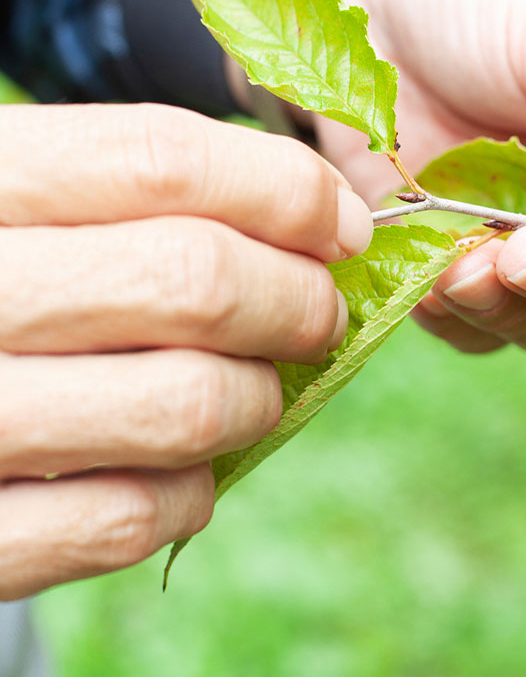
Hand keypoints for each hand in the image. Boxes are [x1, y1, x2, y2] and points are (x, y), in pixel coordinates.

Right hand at [0, 103, 371, 595]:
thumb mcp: (19, 195)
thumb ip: (134, 184)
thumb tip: (324, 213)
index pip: (159, 158)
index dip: (279, 187)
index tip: (341, 222)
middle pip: (190, 278)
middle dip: (294, 298)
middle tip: (319, 314)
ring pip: (183, 404)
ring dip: (258, 399)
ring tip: (259, 388)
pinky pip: (130, 518)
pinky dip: (193, 492)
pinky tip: (188, 468)